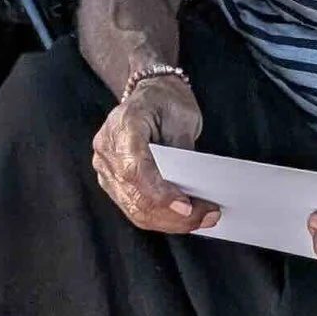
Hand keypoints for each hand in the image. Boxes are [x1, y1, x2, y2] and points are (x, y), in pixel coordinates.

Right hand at [90, 69, 215, 234]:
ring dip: (171, 222)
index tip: (187, 207)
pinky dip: (162, 218)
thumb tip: (196, 190)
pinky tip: (186, 219)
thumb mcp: (183, 117)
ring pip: (135, 210)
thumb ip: (184, 153)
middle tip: (210, 216)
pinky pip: (135, 209)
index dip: (160, 194)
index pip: (136, 170)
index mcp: (123, 127)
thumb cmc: (166, 102)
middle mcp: (107, 151)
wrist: (148, 94)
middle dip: (174, 215)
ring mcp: (106, 169)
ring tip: (203, 220)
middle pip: (136, 197)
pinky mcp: (113, 183)